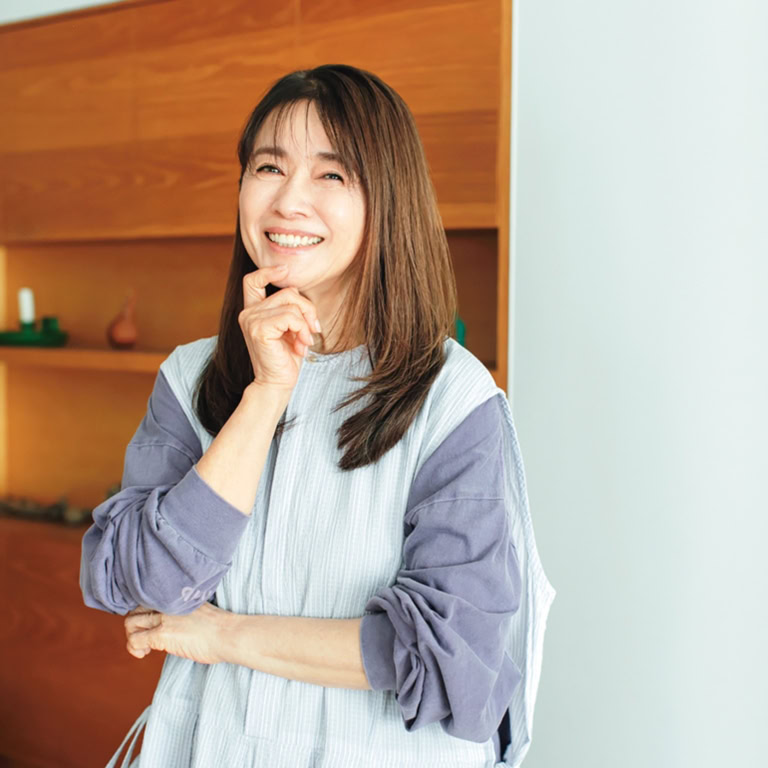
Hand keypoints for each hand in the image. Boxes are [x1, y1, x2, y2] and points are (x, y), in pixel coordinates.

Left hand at [124, 602, 231, 664]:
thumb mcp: (198, 609)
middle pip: (135, 610)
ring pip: (130, 624)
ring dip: (132, 637)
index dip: (143, 614)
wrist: (228, 634)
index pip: (147, 599)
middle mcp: (166, 603)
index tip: (149, 626)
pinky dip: (134, 649)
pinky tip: (144, 654)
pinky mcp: (162, 634)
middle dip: (134, 627)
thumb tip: (171, 624)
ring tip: (144, 648)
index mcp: (175, 595)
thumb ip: (181, 612)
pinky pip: (135, 640)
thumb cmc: (219, 627)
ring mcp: (163, 618)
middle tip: (144, 639)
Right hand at [239, 264, 322, 393]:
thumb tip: (298, 291)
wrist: (277, 383)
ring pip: (292, 304)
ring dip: (306, 323)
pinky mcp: (259, 329)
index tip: (285, 270)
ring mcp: (251, 320)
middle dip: (307, 309)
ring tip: (305, 341)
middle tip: (313, 330)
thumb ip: (290, 309)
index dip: (268, 271)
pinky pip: (291, 317)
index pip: (252, 281)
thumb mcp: (290, 328)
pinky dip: (302, 330)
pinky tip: (301, 344)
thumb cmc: (285, 358)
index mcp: (253, 311)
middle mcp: (248, 313)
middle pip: (288, 292)